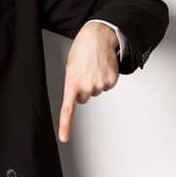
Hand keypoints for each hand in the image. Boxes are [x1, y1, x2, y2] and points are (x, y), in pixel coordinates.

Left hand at [58, 21, 120, 142]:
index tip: (64, 138)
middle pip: (84, 98)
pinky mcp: (111, 82)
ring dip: (94, 81)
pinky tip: (102, 68)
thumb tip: (78, 95)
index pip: (68, 109)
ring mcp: (100, 85)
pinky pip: (106, 86)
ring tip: (93, 67)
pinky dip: (105, 78)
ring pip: (96, 91)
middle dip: (83, 87)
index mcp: (71, 84)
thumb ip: (72, 84)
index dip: (65, 125)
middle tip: (84, 73)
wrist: (98, 37)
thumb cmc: (81, 51)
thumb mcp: (70, 68)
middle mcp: (86, 87)